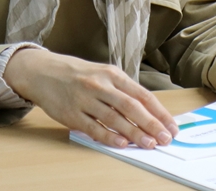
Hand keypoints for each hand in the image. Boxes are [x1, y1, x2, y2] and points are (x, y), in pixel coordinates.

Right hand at [2, 48, 178, 149]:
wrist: (44, 72)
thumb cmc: (78, 74)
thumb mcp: (104, 74)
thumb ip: (123, 91)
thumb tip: (148, 112)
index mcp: (113, 74)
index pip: (143, 95)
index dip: (159, 112)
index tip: (171, 126)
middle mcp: (101, 85)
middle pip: (132, 106)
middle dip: (151, 124)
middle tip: (164, 138)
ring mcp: (85, 99)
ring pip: (115, 118)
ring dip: (134, 132)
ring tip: (148, 144)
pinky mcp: (71, 113)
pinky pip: (93, 127)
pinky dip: (108, 135)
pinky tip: (121, 143)